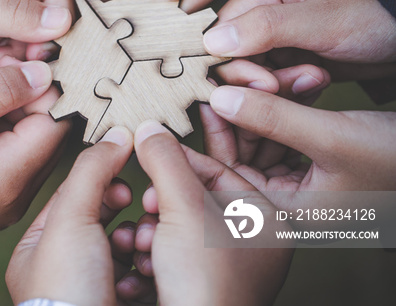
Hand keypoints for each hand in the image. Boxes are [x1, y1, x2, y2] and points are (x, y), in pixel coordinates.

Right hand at [0, 57, 69, 237]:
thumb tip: (44, 74)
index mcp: (9, 180)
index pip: (54, 120)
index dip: (37, 83)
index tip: (4, 61)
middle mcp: (16, 196)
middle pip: (41, 127)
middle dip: (15, 90)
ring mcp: (4, 198)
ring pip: (22, 135)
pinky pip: (4, 150)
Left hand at [6, 127, 155, 304]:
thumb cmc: (67, 289)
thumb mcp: (71, 219)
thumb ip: (91, 172)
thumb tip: (117, 133)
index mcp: (38, 247)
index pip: (72, 196)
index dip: (99, 180)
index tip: (123, 171)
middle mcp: (61, 269)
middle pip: (101, 222)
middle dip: (123, 212)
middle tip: (136, 205)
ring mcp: (89, 290)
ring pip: (123, 249)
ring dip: (137, 241)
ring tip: (139, 245)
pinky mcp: (116, 304)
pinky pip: (136, 275)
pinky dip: (142, 269)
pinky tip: (142, 271)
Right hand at [133, 121, 292, 305]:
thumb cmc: (206, 283)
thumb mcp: (183, 207)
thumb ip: (166, 160)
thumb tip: (149, 127)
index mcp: (268, 221)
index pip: (219, 170)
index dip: (179, 161)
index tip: (151, 154)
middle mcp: (254, 244)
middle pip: (197, 198)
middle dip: (163, 201)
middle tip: (147, 204)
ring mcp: (230, 268)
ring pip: (181, 226)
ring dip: (154, 228)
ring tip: (145, 239)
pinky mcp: (203, 286)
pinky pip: (177, 252)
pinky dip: (157, 251)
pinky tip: (146, 260)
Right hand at [203, 0, 395, 80]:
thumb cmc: (373, 17)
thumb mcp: (322, 21)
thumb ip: (266, 28)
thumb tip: (211, 42)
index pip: (221, 31)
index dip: (234, 62)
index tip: (265, 82)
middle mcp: (263, 9)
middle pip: (234, 55)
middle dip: (263, 76)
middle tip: (301, 82)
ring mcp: (275, 35)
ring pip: (252, 71)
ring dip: (281, 84)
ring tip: (316, 79)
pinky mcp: (288, 55)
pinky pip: (271, 79)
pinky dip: (290, 87)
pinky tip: (315, 83)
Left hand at [203, 84, 395, 205]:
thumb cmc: (395, 156)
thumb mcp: (330, 136)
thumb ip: (273, 118)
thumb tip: (219, 97)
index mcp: (286, 212)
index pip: (229, 175)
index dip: (214, 134)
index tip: (203, 96)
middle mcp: (286, 199)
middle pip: (243, 150)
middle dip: (245, 110)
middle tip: (240, 75)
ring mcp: (297, 178)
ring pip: (261, 134)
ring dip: (267, 101)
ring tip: (276, 73)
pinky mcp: (309, 157)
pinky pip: (282, 127)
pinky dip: (286, 102)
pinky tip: (297, 79)